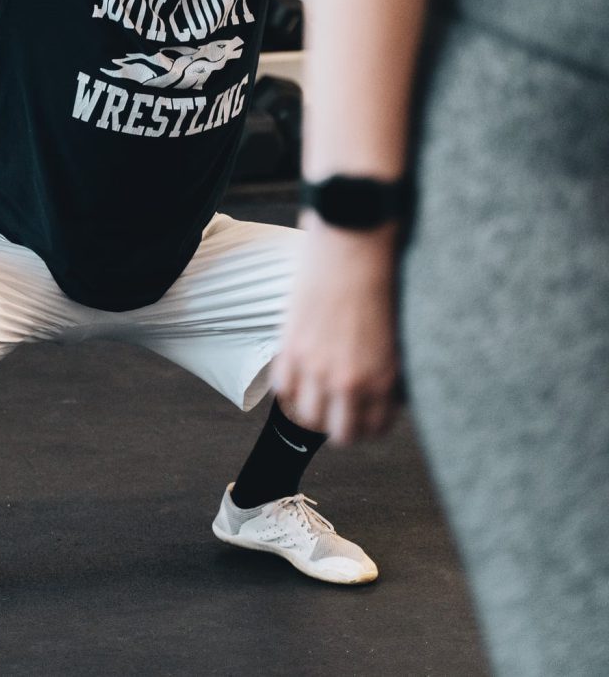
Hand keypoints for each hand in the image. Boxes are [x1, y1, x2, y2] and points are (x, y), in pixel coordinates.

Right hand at [271, 211, 401, 443]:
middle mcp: (348, 380)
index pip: (374, 429)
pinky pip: (282, 389)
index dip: (369, 427)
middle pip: (340, 435)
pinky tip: (299, 374)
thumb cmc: (383, 281)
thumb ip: (389, 371)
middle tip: (342, 412)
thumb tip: (385, 394)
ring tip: (317, 396)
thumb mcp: (398, 337)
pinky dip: (290, 387)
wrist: (353, 245)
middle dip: (342, 427)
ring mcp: (314, 366)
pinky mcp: (289, 348)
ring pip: (308, 418)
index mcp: (382, 378)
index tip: (365, 416)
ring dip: (313, 411)